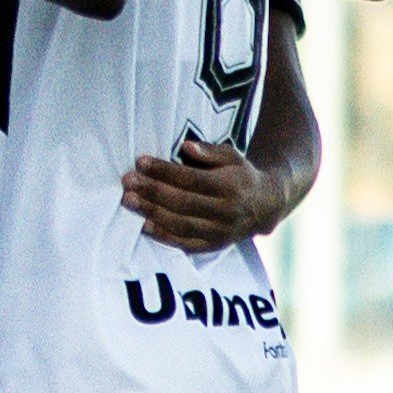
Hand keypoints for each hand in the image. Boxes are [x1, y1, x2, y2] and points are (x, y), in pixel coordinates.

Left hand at [124, 136, 286, 252]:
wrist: (265, 205)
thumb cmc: (240, 175)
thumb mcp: (232, 156)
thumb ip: (210, 152)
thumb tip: (186, 147)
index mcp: (230, 186)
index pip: (191, 179)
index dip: (164, 171)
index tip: (141, 162)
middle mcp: (226, 211)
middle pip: (183, 202)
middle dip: (152, 191)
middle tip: (128, 182)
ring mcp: (220, 231)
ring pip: (181, 224)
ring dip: (152, 213)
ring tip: (129, 201)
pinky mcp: (214, 245)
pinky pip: (186, 243)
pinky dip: (164, 236)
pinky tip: (144, 226)